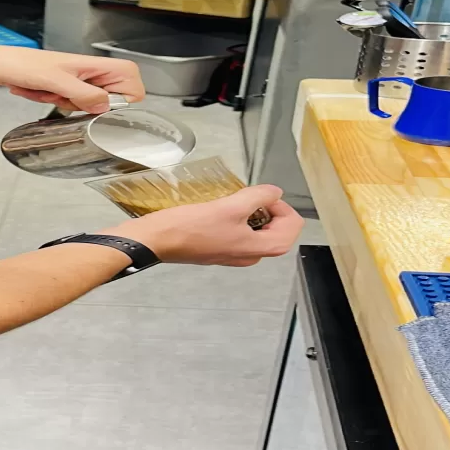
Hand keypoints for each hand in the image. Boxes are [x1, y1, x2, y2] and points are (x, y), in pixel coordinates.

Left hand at [0, 43, 144, 113]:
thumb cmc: (20, 64)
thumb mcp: (53, 81)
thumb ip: (82, 93)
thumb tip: (107, 106)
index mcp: (94, 64)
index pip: (132, 82)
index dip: (124, 98)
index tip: (101, 106)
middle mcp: (88, 72)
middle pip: (109, 99)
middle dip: (85, 105)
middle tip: (65, 97)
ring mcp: (75, 81)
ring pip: (86, 105)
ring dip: (63, 103)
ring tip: (45, 90)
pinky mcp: (62, 88)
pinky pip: (67, 104)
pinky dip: (51, 102)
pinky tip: (36, 91)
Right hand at [103, 185, 302, 267]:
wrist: (157, 241)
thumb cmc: (192, 226)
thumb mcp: (229, 206)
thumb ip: (258, 197)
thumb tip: (275, 193)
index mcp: (260, 248)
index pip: (292, 226)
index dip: (281, 205)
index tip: (260, 194)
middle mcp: (251, 256)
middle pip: (278, 230)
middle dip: (269, 209)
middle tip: (248, 196)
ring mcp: (234, 254)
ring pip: (259, 231)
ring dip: (254, 213)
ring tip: (234, 201)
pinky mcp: (219, 250)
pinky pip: (241, 234)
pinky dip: (240, 220)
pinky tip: (222, 209)